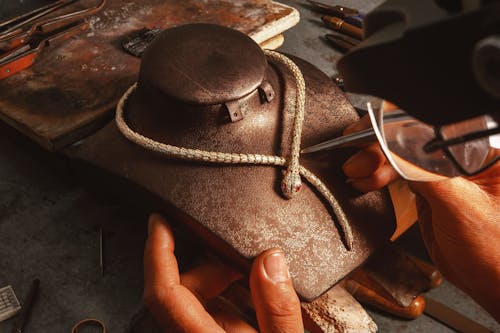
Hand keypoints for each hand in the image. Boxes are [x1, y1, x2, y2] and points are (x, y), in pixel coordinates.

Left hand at [143, 214, 303, 332]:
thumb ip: (278, 309)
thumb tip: (270, 260)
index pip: (165, 294)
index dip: (157, 253)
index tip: (159, 223)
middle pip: (180, 294)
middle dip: (207, 268)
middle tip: (240, 260)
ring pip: (192, 306)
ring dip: (217, 284)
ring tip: (248, 276)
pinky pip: (207, 318)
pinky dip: (225, 302)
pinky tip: (251, 299)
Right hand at [342, 116, 499, 320]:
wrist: (493, 285)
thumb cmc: (497, 252)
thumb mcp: (462, 207)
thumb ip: (428, 175)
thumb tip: (391, 150)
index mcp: (483, 155)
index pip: (432, 131)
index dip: (396, 132)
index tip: (368, 139)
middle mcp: (463, 160)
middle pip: (412, 141)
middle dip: (379, 150)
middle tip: (357, 164)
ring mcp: (445, 175)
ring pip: (402, 156)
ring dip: (374, 163)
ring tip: (357, 173)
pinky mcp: (430, 191)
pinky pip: (400, 174)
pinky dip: (380, 175)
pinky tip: (367, 179)